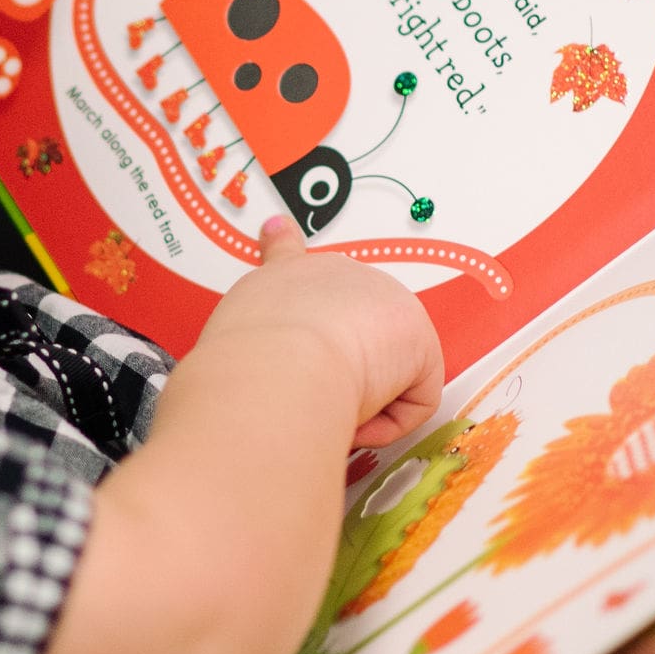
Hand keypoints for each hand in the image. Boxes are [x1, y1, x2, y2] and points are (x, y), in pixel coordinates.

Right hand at [205, 217, 443, 446]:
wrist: (280, 365)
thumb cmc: (247, 363)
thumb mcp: (234, 338)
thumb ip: (257, 341)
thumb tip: (282, 367)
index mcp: (285, 277)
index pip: (286, 256)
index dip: (282, 246)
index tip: (278, 229)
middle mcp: (337, 276)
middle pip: (352, 328)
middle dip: (340, 369)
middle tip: (308, 393)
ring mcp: (385, 300)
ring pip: (382, 371)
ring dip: (359, 398)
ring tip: (325, 400)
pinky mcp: (421, 339)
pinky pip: (411, 402)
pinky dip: (384, 424)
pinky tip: (354, 412)